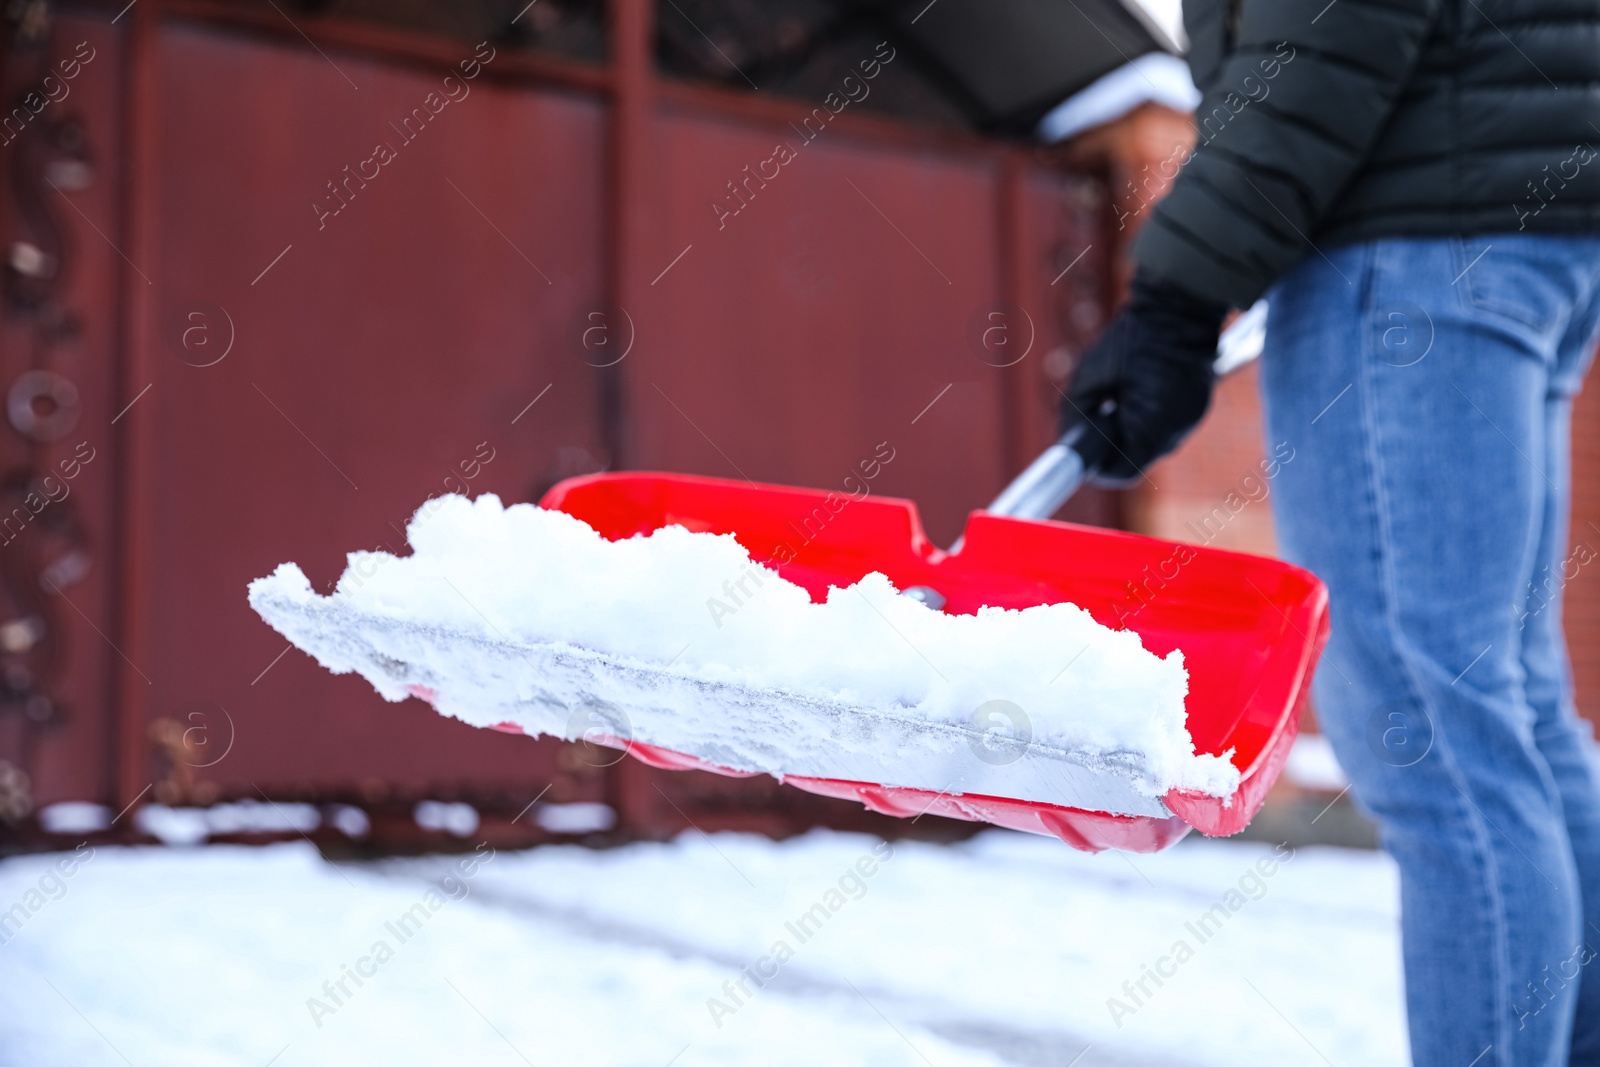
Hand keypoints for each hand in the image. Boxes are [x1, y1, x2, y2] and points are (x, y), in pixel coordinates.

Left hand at [1061, 270, 1228, 483]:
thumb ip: (1076, 416)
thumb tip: (1071, 443)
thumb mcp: (1088, 378)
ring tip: (1121, 394)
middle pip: (1136, 457)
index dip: (1098, 466)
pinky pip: (1165, 424)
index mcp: (1151, 429)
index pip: (1120, 472)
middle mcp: (1175, 432)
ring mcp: (1190, 420)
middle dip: (1113, 442)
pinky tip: (1140, 389)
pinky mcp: (1196, 407)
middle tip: (1100, 412)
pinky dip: (1148, 414)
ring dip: (1130, 427)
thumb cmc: (1130, 342)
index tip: (1084, 453)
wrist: (1178, 310)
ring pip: (1151, 442)